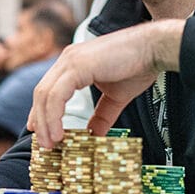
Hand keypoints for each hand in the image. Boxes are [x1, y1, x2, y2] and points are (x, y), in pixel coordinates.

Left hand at [27, 19, 184, 147]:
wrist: (154, 49)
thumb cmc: (138, 67)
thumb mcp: (115, 97)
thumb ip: (102, 116)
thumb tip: (95, 135)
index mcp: (73, 64)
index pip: (48, 90)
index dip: (41, 112)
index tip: (41, 132)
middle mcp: (67, 59)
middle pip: (41, 93)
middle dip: (40, 121)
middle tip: (45, 144)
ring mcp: (70, 61)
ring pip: (45, 95)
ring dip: (45, 122)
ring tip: (51, 143)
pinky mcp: (77, 66)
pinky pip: (56, 95)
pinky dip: (54, 115)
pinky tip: (59, 132)